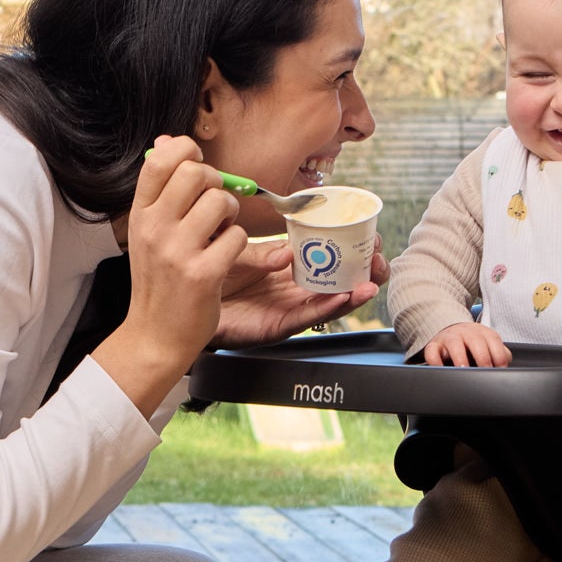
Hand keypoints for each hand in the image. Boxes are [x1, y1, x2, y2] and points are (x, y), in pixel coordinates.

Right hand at [94, 135, 247, 413]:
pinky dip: (237, 246)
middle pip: (196, 172)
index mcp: (140, 214)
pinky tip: (223, 259)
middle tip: (214, 208)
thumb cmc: (158, 282)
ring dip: (231, 215)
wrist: (154, 336)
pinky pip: (237, 237)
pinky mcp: (203, 274)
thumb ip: (160, 189)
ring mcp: (177, 251)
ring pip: (222, 201)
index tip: (197, 169)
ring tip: (220, 234)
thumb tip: (170, 140)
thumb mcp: (148, 232)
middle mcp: (155, 228)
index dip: (187, 153)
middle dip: (216, 184)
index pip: (160, 159)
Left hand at [214, 237, 388, 346]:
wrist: (182, 304)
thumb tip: (289, 251)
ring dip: (353, 292)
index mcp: (287, 264)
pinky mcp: (277, 327)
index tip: (371, 234)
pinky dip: (327, 309)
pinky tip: (344, 299)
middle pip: (338, 279)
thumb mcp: (238, 254)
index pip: (327, 252)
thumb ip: (263, 253)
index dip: (352, 244)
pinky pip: (307, 318)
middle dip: (364, 269)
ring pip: (329, 301)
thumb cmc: (209, 274)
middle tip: (379, 259)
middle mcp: (292, 287)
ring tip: (371, 283)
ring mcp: (287, 307)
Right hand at [423, 321, 511, 367]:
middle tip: (484, 371)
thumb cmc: (473, 344)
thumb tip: (504, 369)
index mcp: (483, 333)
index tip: (500, 369)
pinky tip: (440, 369)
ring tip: (463, 369)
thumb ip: (500, 355)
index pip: (494, 342)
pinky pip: (432, 351)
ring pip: (454, 343)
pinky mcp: (434, 345)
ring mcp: (449, 337)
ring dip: (460, 357)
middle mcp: (466, 332)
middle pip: (476, 341)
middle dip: (482, 357)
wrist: (450, 330)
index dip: (499, 357)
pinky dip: (435, 361)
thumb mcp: (489, 345)